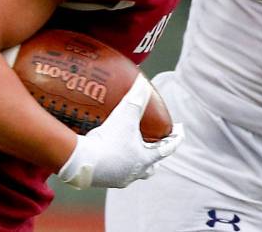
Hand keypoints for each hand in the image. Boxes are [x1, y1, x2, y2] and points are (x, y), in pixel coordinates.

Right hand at [58, 74, 183, 188]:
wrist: (81, 161)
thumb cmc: (108, 140)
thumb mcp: (125, 115)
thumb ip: (136, 97)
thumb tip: (143, 82)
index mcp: (146, 159)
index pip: (168, 148)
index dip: (176, 138)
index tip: (180, 130)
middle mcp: (135, 172)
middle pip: (151, 167)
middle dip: (154, 155)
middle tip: (154, 143)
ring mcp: (119, 178)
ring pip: (133, 171)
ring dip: (134, 161)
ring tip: (129, 149)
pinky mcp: (103, 180)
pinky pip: (115, 173)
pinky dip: (116, 163)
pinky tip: (109, 155)